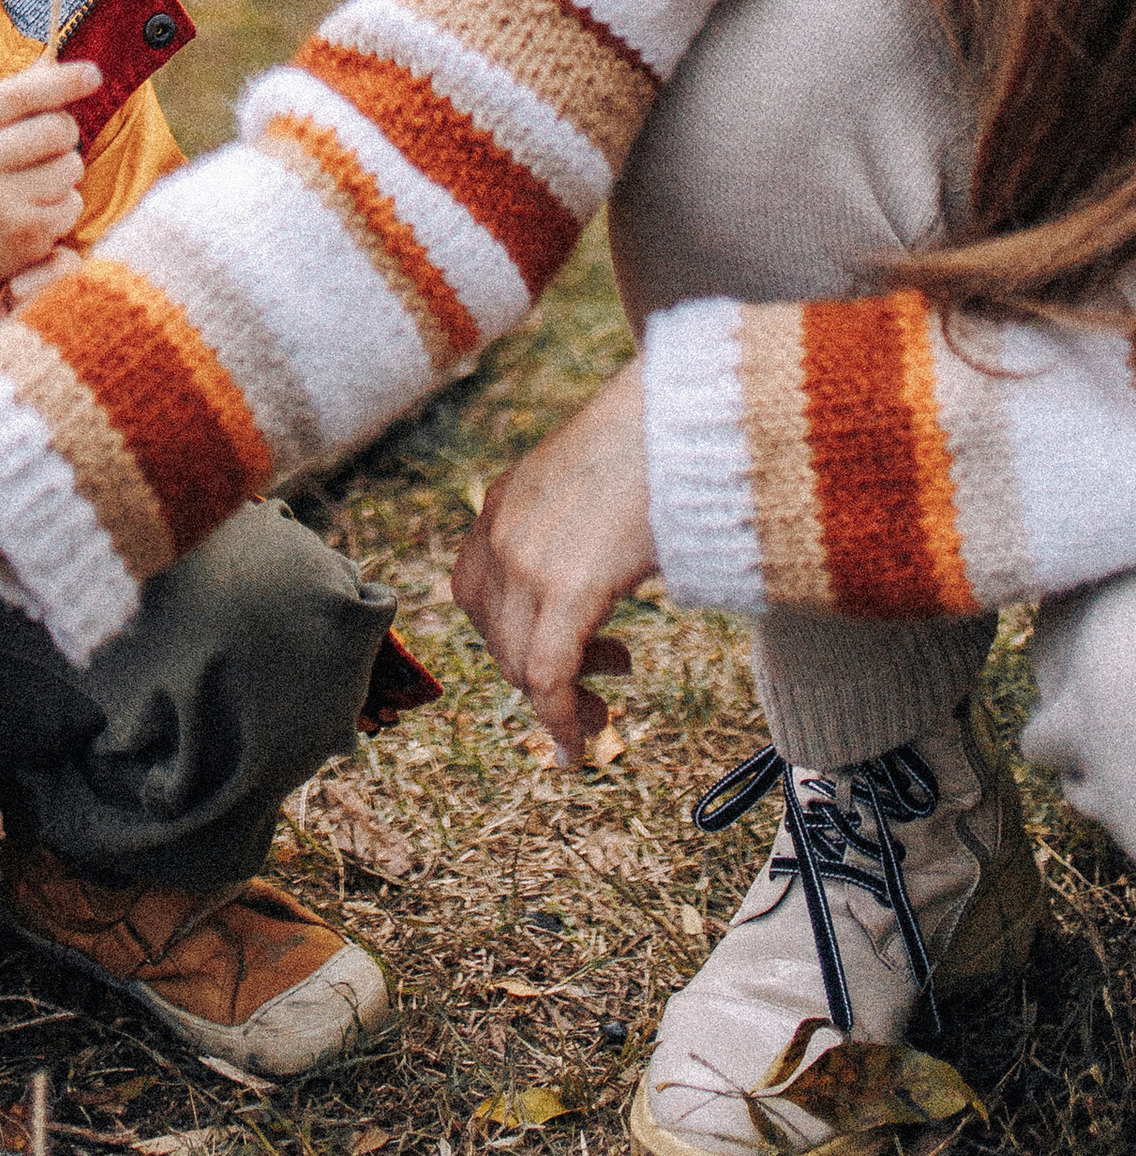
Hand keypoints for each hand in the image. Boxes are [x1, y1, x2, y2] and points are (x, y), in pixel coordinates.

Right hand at [0, 61, 96, 337]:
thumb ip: (14, 95)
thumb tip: (53, 64)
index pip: (19, 95)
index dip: (62, 82)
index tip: (94, 73)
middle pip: (55, 129)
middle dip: (66, 132)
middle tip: (52, 143)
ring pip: (69, 167)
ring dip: (66, 171)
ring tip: (40, 180)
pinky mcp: (21, 235)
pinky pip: (72, 204)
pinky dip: (65, 204)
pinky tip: (39, 209)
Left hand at [448, 357, 654, 767]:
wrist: (680, 411)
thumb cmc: (654, 441)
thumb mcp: (590, 479)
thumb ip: (572, 525)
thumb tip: (599, 565)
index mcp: (501, 505)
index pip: (475, 595)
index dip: (511, 637)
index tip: (560, 654)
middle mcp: (500, 532)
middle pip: (495, 636)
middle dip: (540, 675)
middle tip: (602, 685)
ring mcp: (526, 559)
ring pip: (518, 663)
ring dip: (559, 700)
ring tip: (606, 703)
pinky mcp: (566, 585)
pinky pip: (546, 674)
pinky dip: (559, 718)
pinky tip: (579, 744)